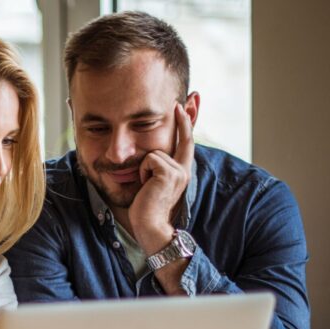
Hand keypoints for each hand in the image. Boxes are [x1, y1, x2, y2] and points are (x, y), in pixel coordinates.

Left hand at [129, 103, 194, 254]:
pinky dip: (142, 171)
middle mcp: (184, 170)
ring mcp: (179, 171)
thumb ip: (154, 167)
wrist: (150, 226)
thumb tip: (149, 155)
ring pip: (154, 152)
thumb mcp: (151, 183)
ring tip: (146, 185)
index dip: (187, 124)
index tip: (185, 106)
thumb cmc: (146, 208)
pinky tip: (146, 186)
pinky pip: (149, 159)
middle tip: (182, 100)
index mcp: (181, 172)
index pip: (186, 144)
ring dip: (144, 167)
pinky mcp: (169, 172)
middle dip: (184, 118)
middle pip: (182, 138)